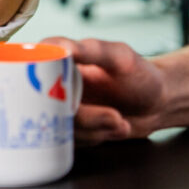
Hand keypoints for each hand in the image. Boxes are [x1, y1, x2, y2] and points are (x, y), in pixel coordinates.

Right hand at [44, 37, 166, 143]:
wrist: (157, 102)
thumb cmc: (140, 74)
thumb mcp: (119, 57)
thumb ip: (91, 50)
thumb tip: (59, 46)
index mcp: (59, 60)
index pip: (31, 71)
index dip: (41, 88)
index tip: (69, 101)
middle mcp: (54, 84)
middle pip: (47, 106)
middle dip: (86, 118)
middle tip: (115, 117)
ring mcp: (61, 107)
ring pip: (60, 127)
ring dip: (96, 129)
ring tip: (120, 120)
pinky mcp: (70, 128)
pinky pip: (70, 142)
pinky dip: (96, 137)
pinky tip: (116, 127)